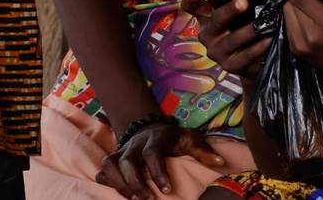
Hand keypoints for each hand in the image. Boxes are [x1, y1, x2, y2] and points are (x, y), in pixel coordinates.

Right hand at [96, 122, 224, 198]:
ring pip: (110, 164)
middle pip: (128, 161)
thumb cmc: (174, 139)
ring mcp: (123, 150)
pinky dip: (106, 182)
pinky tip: (119, 195)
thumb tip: (220, 163)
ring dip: (119, 184)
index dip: (158, 172)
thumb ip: (203, 151)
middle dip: (136, 183)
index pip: (153, 153)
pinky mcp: (114, 158)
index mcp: (157, 138)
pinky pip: (102, 170)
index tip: (167, 190)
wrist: (152, 129)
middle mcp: (136, 143)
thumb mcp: (191, 139)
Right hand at [181, 0, 270, 78]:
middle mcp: (207, 34)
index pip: (191, 6)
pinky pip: (245, 55)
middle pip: (215, 20)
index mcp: (205, 17)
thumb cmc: (243, 27)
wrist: (251, 61)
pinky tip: (268, 39)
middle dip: (229, 10)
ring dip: (248, 31)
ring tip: (262, 24)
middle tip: (243, 2)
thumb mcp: (235, 14)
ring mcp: (217, 51)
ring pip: (232, 39)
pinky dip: (258, 47)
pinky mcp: (229, 65)